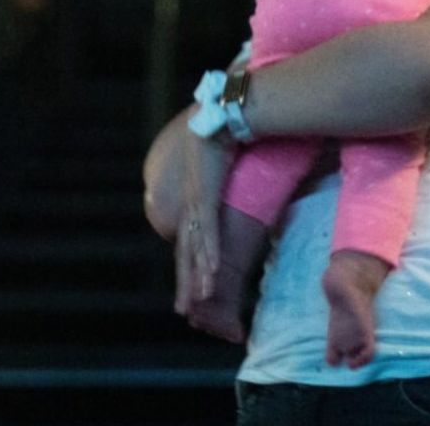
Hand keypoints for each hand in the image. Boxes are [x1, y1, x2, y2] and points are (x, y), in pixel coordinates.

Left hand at [173, 130, 230, 314]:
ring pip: (196, 248)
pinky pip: (208, 232)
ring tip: (200, 299)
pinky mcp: (205, 197)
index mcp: (194, 205)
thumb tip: (246, 196)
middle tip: (183, 311)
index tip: (191, 292)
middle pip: (185, 253)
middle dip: (185, 283)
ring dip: (199, 275)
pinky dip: (210, 253)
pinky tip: (212, 272)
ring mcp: (196, 203)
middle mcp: (191, 208)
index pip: (189, 244)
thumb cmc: (226, 141)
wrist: (219, 118)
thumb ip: (231, 190)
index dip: (189, 269)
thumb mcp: (226, 174)